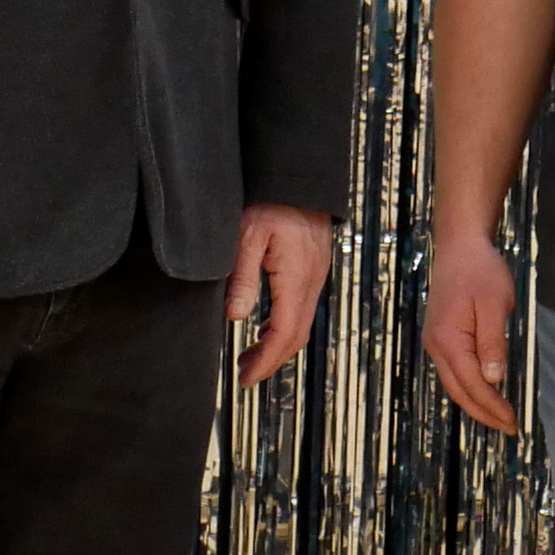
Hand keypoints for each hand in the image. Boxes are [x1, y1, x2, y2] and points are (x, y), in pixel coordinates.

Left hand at [228, 203, 334, 383]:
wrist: (299, 174)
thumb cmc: (269, 199)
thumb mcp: (246, 235)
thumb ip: (242, 278)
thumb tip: (236, 318)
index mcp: (297, 277)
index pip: (284, 333)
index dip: (266, 361)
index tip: (246, 379)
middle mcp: (313, 280)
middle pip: (297, 335)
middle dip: (271, 360)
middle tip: (245, 376)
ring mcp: (317, 273)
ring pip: (301, 321)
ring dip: (277, 343)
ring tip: (249, 356)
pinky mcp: (314, 265)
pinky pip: (302, 305)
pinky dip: (284, 324)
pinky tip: (265, 326)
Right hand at [423, 228, 521, 435]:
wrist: (460, 246)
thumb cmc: (480, 271)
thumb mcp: (493, 304)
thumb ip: (492, 342)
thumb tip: (493, 380)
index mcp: (448, 340)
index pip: (472, 384)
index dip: (493, 406)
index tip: (514, 422)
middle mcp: (436, 345)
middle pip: (459, 390)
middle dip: (484, 413)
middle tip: (510, 429)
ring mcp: (436, 342)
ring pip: (454, 384)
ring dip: (476, 404)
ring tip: (499, 419)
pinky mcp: (441, 337)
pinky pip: (454, 372)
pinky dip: (469, 388)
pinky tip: (484, 393)